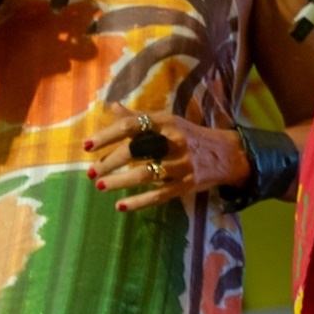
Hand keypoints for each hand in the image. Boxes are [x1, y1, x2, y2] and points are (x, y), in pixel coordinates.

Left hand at [87, 104, 247, 211]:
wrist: (227, 154)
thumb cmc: (190, 135)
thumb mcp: (168, 121)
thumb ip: (139, 117)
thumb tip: (111, 106)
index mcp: (167, 122)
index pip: (132, 125)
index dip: (107, 135)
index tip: (87, 145)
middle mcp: (174, 140)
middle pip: (136, 149)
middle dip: (110, 161)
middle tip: (91, 172)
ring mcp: (180, 163)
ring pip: (145, 174)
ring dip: (119, 181)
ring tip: (100, 186)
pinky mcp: (185, 184)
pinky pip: (158, 195)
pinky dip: (138, 202)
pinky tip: (120, 206)